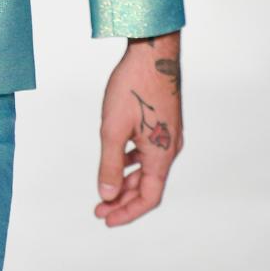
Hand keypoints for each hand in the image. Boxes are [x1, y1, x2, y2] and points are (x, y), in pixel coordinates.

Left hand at [95, 30, 183, 226]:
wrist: (153, 50)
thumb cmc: (132, 87)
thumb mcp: (113, 129)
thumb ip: (110, 165)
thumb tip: (106, 195)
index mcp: (162, 156)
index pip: (148, 198)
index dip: (127, 213)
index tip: (105, 219)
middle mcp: (170, 149)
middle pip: (148, 186)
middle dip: (123, 200)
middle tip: (99, 208)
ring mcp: (168, 135)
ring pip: (148, 169)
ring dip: (127, 181)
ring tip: (106, 189)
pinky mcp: (163, 121)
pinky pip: (149, 152)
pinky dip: (133, 162)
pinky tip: (119, 159)